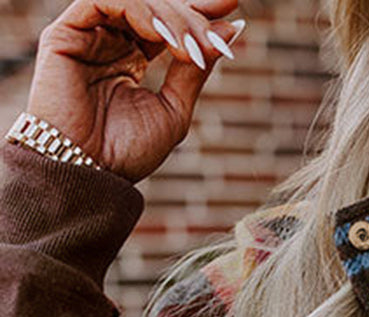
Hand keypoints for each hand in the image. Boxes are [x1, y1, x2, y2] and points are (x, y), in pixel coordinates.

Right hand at [24, 0, 244, 182]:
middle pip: (155, 5)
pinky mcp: (65, 33)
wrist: (88, 175)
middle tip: (214, 37)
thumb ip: (195, 69)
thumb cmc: (127, 153)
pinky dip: (139, 9)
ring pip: (134, 0)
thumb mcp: (174, 110)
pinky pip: (103, 1)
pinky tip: (162, 35)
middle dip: (190, 15)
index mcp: (131, 56)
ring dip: (170, 16)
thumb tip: (230, 29)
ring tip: (191, 48)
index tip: (231, 6)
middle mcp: (109, 40)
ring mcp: (87, 34)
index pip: (167, 18)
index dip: (198, 9)